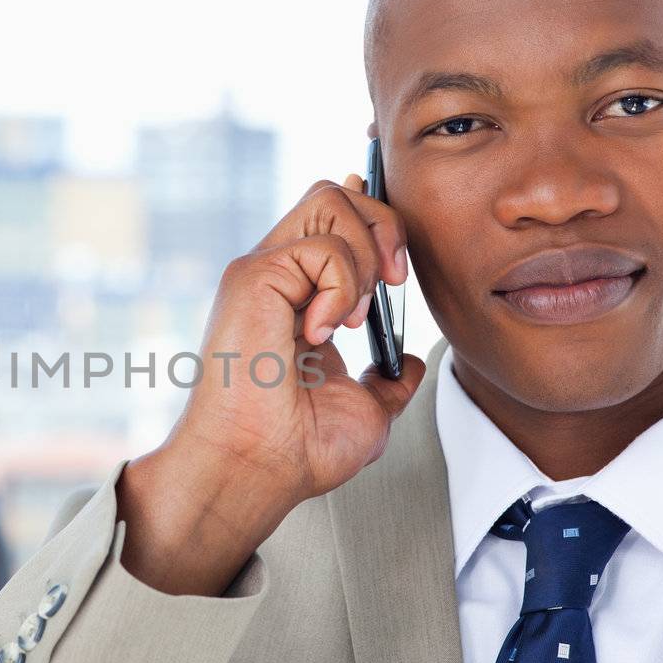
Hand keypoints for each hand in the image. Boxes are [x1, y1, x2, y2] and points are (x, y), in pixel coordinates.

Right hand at [117, 174, 424, 595]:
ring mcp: (262, 272)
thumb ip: (387, 380)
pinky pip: (320, 246)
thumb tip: (408, 362)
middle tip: (391, 284)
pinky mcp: (253, 278)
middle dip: (383, 225)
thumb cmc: (298, 451)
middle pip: (335, 192)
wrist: (262, 469)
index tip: (397, 274)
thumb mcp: (367, 410)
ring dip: (364, 255)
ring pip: (329, 199)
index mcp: (298, 298)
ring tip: (352, 318)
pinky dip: (341, 286)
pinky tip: (324, 333)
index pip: (335, 220)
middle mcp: (277, 276)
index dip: (376, 222)